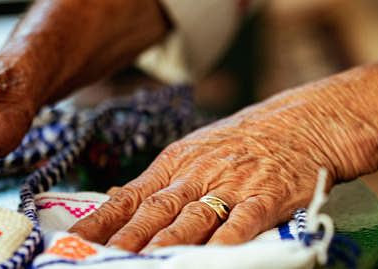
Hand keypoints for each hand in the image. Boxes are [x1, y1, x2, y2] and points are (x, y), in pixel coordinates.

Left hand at [67, 92, 350, 252]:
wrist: (302, 123)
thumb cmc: (246, 140)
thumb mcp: (196, 150)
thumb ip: (161, 180)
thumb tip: (117, 199)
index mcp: (177, 163)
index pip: (131, 196)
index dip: (102, 220)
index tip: (75, 240)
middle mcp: (199, 174)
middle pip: (156, 212)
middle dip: (126, 239)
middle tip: (101, 258)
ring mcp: (233, 186)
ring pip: (193, 219)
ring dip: (167, 244)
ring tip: (144, 262)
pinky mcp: (266, 197)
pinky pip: (242, 223)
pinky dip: (225, 241)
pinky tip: (212, 256)